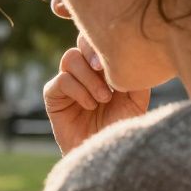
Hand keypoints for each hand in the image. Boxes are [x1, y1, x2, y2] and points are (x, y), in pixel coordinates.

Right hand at [44, 33, 149, 153]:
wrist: (103, 151)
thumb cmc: (121, 127)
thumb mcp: (137, 99)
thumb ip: (135, 75)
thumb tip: (135, 51)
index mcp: (104, 67)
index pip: (99, 39)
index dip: (104, 41)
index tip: (118, 57)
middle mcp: (85, 71)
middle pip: (81, 40)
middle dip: (92, 50)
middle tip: (104, 68)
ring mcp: (68, 82)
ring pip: (70, 58)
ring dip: (89, 78)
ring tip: (103, 98)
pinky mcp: (53, 96)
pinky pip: (61, 80)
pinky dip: (78, 90)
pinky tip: (90, 105)